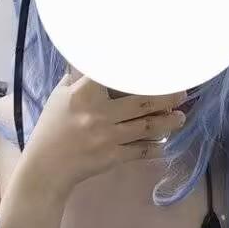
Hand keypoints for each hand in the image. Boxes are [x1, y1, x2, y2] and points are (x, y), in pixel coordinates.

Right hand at [20, 74, 186, 199]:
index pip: (113, 74)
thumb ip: (78, 78)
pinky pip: (141, 151)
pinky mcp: (113, 157)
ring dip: (168, 122)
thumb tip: (93, 59)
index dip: (135, 67)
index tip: (153, 63)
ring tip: (181, 117)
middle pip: (142, 102)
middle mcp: (99, 114)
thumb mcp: (60, 96)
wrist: (47, 168)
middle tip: (182, 92)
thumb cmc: (52, 129)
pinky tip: (166, 141)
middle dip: (166, 96)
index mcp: (84, 95)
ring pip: (146, 127)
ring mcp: (108, 137)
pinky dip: (155, 146)